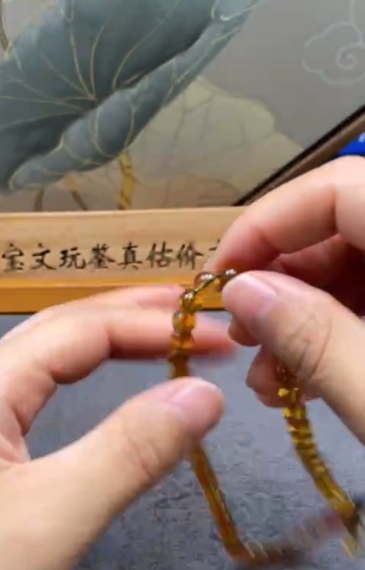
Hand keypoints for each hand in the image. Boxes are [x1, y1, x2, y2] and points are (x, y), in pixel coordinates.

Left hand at [0, 286, 228, 569]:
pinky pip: (31, 402)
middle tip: (206, 320)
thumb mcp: (50, 520)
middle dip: (134, 317)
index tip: (227, 338)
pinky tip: (98, 396)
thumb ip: (130, 451)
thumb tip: (204, 391)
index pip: (85, 327)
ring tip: (166, 340)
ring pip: (43, 364)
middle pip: (61, 330)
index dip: (159, 324)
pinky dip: (80, 385)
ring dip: (107, 345)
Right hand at [209, 157, 364, 440]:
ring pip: (358, 263)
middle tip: (244, 342)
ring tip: (271, 383)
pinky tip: (308, 380)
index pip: (339, 186)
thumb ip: (315, 339)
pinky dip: (338, 333)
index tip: (219, 283)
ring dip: (303, 317)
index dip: (270, 224)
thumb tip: (241, 291)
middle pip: (344, 223)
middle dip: (282, 282)